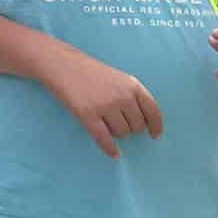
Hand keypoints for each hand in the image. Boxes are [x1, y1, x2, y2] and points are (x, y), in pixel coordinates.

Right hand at [44, 48, 163, 158]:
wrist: (60, 63)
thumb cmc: (90, 71)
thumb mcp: (118, 78)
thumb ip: (132, 96)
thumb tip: (145, 123)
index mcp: (132, 85)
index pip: (153, 111)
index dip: (156, 126)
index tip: (154, 135)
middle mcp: (122, 96)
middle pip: (137, 126)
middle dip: (129, 128)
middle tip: (117, 122)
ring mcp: (105, 106)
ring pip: (122, 133)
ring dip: (116, 133)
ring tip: (105, 123)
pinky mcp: (87, 114)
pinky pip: (104, 138)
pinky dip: (110, 148)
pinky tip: (114, 154)